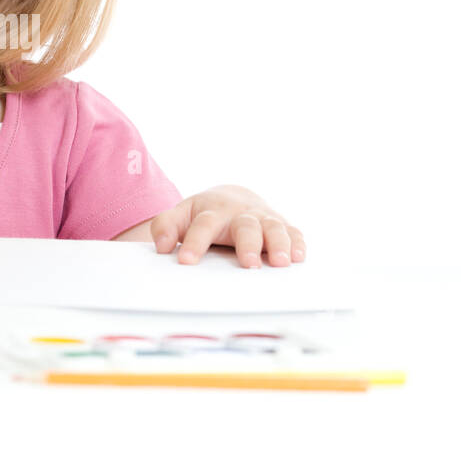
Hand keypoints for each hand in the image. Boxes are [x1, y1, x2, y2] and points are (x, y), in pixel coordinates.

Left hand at [150, 184, 304, 267]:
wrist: (232, 197)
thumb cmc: (206, 213)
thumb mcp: (182, 215)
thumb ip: (166, 226)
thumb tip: (161, 246)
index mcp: (213, 212)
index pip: (203, 225)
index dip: (195, 243)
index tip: (186, 261)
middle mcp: (241, 214)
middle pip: (245, 226)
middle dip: (248, 244)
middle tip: (248, 264)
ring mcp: (263, 219)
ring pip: (274, 228)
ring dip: (279, 244)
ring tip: (281, 263)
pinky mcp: (281, 226)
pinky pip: (293, 232)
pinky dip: (298, 243)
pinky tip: (299, 258)